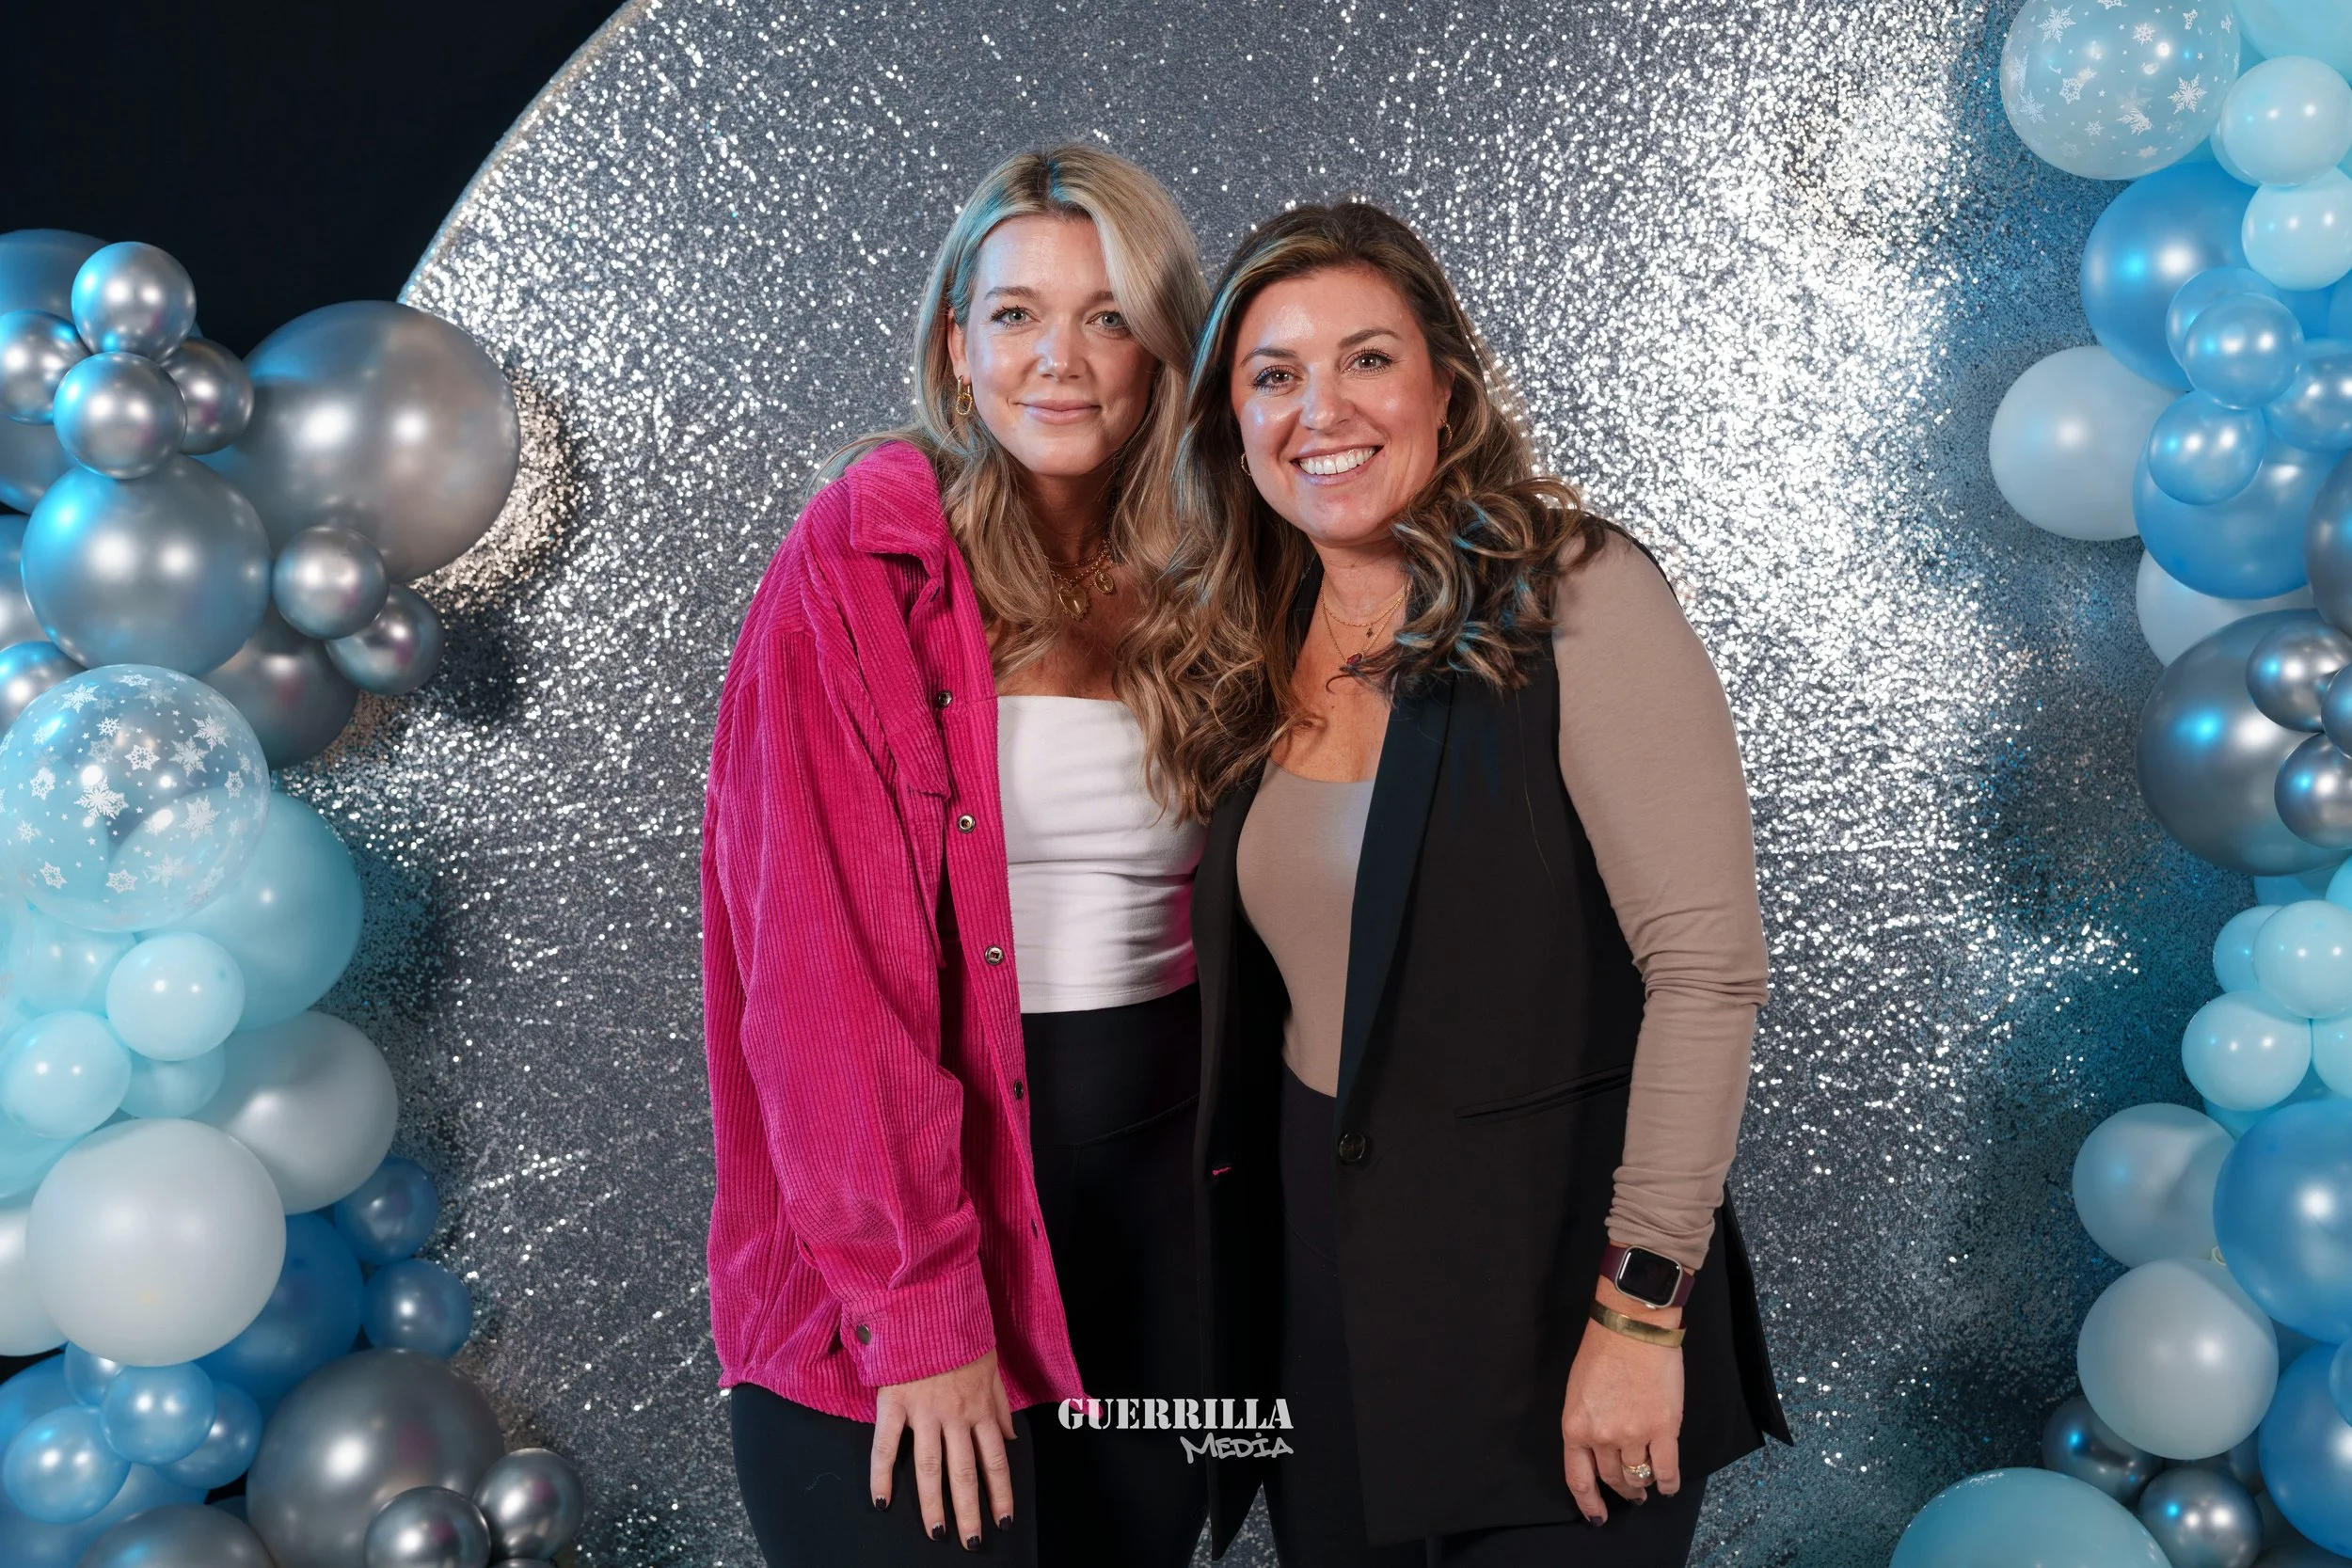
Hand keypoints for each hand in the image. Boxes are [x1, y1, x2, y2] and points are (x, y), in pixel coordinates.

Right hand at [872, 1348, 1016, 1548]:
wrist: (927, 1302)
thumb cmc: (960, 1333)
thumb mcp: (991, 1365)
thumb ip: (1000, 1404)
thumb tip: (1011, 1437)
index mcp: (980, 1407)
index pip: (995, 1459)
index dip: (1001, 1492)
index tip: (1003, 1519)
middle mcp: (955, 1416)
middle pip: (964, 1473)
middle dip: (970, 1511)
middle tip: (972, 1541)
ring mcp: (924, 1412)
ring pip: (930, 1468)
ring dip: (934, 1504)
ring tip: (937, 1533)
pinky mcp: (894, 1403)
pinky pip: (886, 1446)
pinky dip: (882, 1476)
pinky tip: (882, 1502)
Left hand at [1560, 1275, 1684, 1522]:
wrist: (1632, 1327)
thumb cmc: (1602, 1351)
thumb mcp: (1577, 1392)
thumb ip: (1586, 1424)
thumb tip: (1600, 1450)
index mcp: (1575, 1427)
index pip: (1579, 1478)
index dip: (1589, 1503)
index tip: (1598, 1516)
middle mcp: (1603, 1437)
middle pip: (1613, 1478)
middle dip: (1621, 1489)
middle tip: (1630, 1493)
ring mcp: (1634, 1435)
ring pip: (1639, 1477)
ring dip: (1644, 1485)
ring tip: (1649, 1485)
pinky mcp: (1664, 1429)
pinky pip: (1668, 1470)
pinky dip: (1669, 1483)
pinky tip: (1668, 1485)